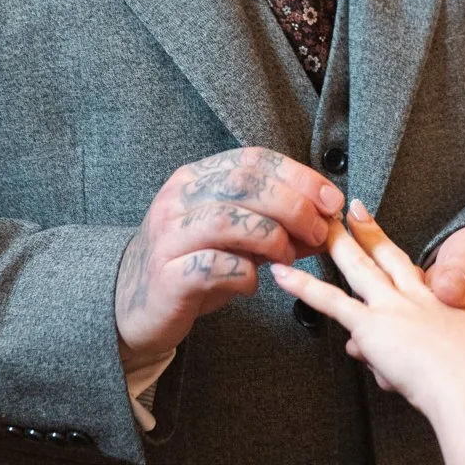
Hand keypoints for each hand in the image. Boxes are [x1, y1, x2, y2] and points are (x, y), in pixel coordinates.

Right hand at [115, 147, 342, 366]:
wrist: (132, 304)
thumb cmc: (190, 265)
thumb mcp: (234, 237)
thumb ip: (276, 225)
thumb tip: (328, 222)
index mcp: (195, 178)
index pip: (253, 159)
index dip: (299, 176)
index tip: (332, 199)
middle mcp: (178, 199)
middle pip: (244, 183)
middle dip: (293, 205)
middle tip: (320, 231)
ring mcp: (168, 236)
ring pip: (228, 220)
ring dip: (272, 238)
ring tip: (289, 257)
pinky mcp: (166, 276)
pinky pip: (213, 266)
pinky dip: (245, 274)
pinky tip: (253, 284)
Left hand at [272, 204, 464, 422]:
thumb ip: (434, 356)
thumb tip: (406, 359)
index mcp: (446, 305)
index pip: (416, 273)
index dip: (399, 252)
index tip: (385, 237)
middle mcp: (419, 299)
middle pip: (388, 257)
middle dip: (368, 232)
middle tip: (351, 212)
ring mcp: (394, 309)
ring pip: (358, 268)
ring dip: (338, 245)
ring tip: (320, 227)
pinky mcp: (374, 325)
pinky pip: (331, 302)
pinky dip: (305, 287)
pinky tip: (284, 275)